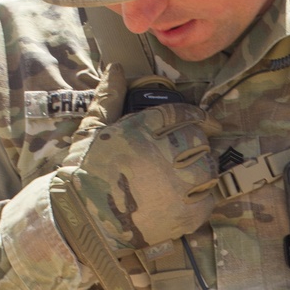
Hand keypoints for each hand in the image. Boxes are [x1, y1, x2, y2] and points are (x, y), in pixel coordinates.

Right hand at [51, 64, 217, 256]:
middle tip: (197, 147)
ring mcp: (174, 187)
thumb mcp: (92, 131)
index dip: (194, 114)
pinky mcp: (182, 216)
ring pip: (207, 168)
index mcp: (140, 132)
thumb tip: (116, 68)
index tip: (202, 120)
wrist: (81, 221)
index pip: (179, 114)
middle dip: (200, 140)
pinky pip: (208, 199)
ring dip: (205, 167)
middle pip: (197, 139)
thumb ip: (109, 99)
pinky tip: (193, 196)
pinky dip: (205, 196)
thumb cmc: (83, 174)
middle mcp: (160, 156)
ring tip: (195, 172)